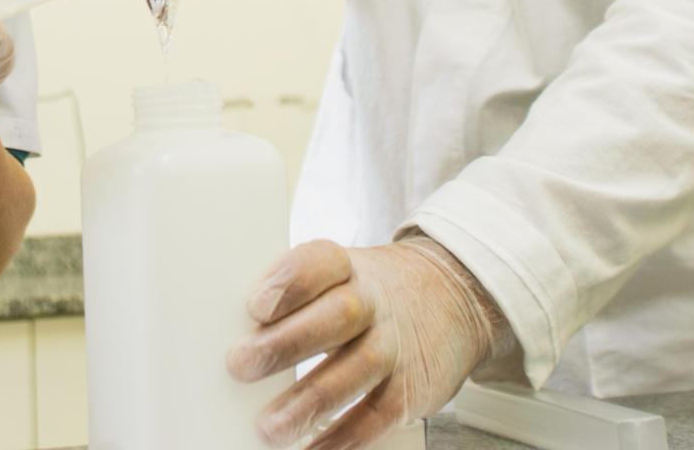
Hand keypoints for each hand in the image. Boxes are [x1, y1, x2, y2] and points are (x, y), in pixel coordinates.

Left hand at [227, 237, 507, 449]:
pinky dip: (342, 438)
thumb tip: (239, 336)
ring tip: (271, 426)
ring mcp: (394, 345)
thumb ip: (296, 297)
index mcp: (347, 267)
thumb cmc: (374, 292)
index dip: (287, 282)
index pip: (318, 263)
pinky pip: (374, 415)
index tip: (255, 305)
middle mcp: (373, 302)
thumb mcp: (342, 273)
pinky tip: (314, 448)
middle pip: (332, 318)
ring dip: (308, 402)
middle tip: (242, 365)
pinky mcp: (411, 387)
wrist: (455, 296)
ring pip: (352, 371)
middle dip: (284, 344)